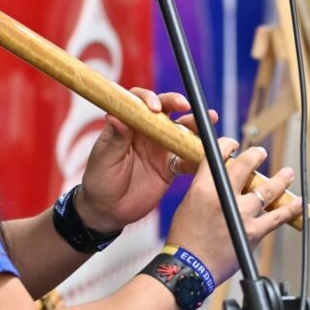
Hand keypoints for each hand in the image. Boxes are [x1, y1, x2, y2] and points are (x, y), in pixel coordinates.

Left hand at [75, 89, 205, 229]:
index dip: (149, 98)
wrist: (108, 211)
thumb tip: (116, 115)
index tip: (155, 108)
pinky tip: (207, 154)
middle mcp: (146, 133)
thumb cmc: (99, 180)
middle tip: (186, 106)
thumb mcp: (103, 158)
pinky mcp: (170, 168)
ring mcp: (160, 149)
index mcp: (128, 124)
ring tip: (209, 119)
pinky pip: (187, 159)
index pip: (139, 101)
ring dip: (196, 125)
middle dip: (177, 103)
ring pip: (181, 131)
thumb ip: (115, 138)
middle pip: (166, 110)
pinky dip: (198, 156)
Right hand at [163, 140, 300, 281]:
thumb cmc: (184, 240)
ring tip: (287, 173)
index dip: (229, 146)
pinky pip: (277, 217)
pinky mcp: (253, 232)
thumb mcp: (187, 205)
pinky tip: (298, 202)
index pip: (219, 156)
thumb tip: (221, 183)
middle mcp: (224, 197)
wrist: (189, 268)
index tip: (235, 145)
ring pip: (267, 189)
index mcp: (203, 188)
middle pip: (245, 166)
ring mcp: (242, 214)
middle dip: (255, 156)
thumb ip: (205, 191)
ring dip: (280, 179)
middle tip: (261, 153)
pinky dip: (290, 209)